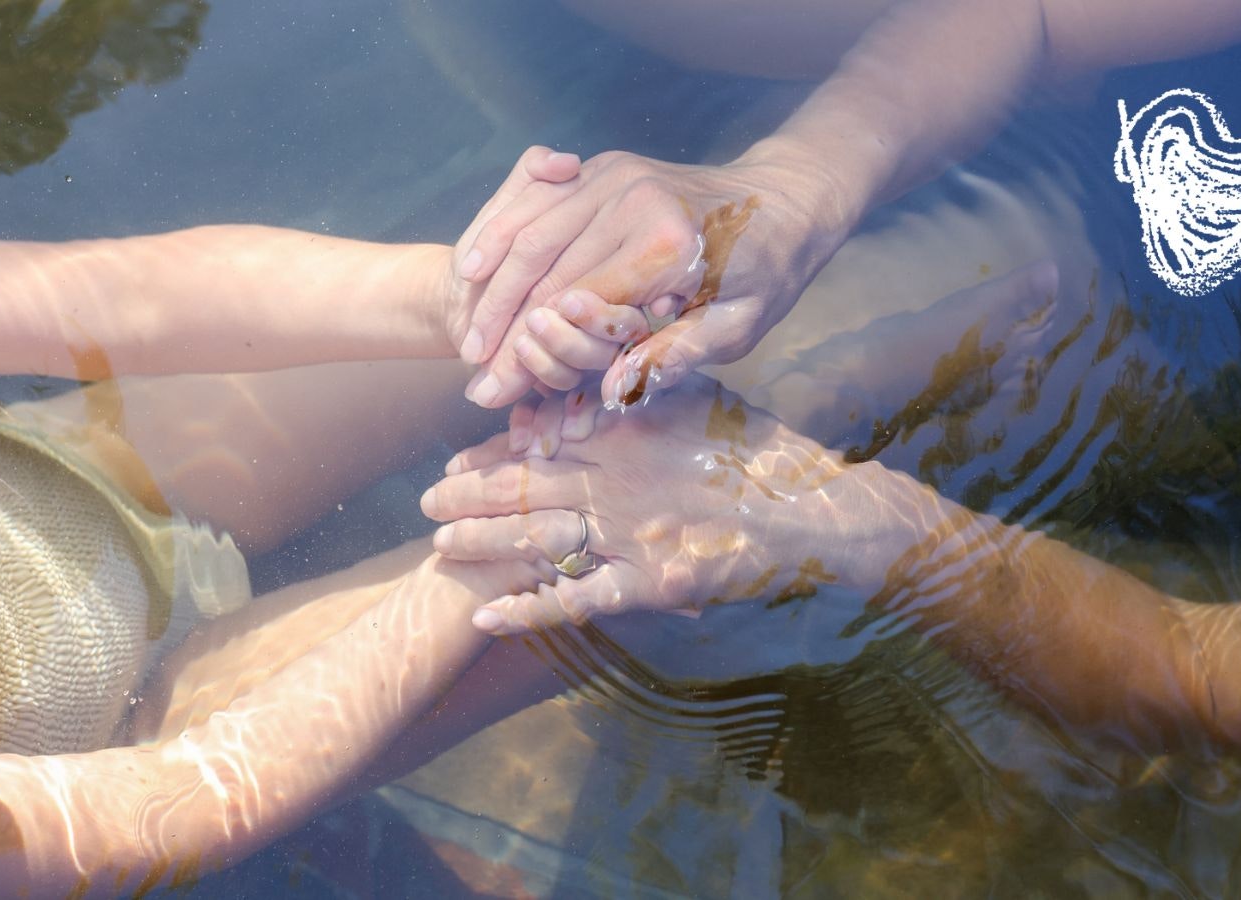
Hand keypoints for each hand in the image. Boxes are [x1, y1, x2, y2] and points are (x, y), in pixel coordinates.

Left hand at [419, 378, 867, 632]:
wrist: (814, 511)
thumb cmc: (761, 452)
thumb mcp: (700, 398)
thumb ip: (644, 382)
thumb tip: (597, 370)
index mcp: (626, 428)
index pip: (539, 440)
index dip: (490, 453)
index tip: (455, 461)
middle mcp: (618, 477)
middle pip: (524, 486)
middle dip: (469, 496)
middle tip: (426, 503)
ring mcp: (630, 532)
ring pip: (536, 538)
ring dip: (483, 545)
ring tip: (439, 550)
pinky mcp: (649, 582)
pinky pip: (578, 599)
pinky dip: (529, 610)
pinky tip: (488, 620)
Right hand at [455, 148, 853, 407]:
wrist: (786, 199)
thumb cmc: (768, 274)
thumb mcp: (740, 328)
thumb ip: (677, 356)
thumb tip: (612, 391)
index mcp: (668, 244)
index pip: (579, 307)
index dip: (532, 355)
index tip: (498, 395)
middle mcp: (634, 200)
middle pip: (546, 272)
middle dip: (503, 331)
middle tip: (476, 381)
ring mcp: (614, 175)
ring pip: (532, 234)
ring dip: (493, 289)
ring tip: (468, 340)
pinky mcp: (603, 167)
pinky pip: (538, 202)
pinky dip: (501, 237)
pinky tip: (474, 271)